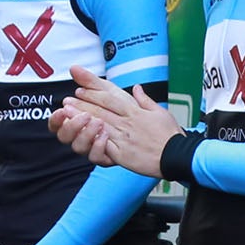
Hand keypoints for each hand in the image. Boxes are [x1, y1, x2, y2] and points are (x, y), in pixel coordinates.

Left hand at [55, 69, 178, 178]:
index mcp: (136, 111)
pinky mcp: (122, 153)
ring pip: (99, 124)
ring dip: (82, 118)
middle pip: (101, 109)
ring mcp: (123, 138)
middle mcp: (128, 122)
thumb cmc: (170, 136)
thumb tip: (137, 88)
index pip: (111, 97)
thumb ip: (145, 100)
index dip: (94, 92)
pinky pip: (103, 144)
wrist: (176, 156)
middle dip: (83, 103)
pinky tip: (79, 134)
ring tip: (68, 113)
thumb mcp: (161, 112)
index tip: (81, 88)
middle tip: (68, 99)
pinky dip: (90, 138)